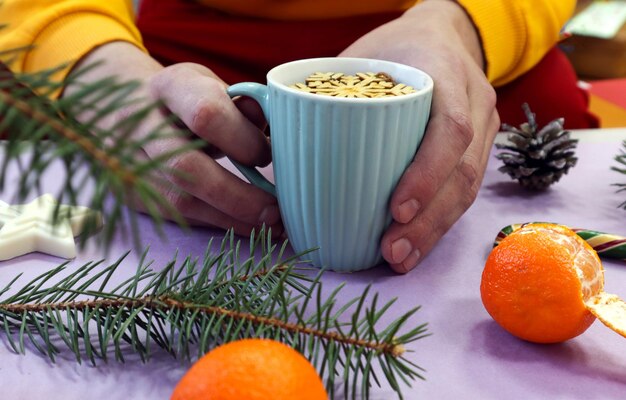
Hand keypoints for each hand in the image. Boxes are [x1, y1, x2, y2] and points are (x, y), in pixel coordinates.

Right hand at [63, 42, 282, 235]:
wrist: (121, 106)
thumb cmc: (184, 99)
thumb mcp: (213, 87)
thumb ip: (243, 108)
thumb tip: (277, 133)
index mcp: (170, 87)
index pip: (206, 115)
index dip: (243, 140)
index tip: (267, 155)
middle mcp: (140, 124)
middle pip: (185, 167)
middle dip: (237, 196)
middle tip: (274, 210)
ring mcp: (128, 162)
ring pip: (180, 200)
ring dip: (231, 218)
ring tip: (270, 225)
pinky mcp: (129, 193)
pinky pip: (178, 216)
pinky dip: (217, 223)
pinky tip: (245, 225)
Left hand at [340, 0, 499, 272]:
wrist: (440, 35)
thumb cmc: (389, 50)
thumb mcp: (359, 57)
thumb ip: (322, 90)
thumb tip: (266, 138)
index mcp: (444, 72)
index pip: (450, 127)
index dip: (427, 171)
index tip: (394, 209)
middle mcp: (474, 102)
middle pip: (463, 171)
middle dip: (428, 221)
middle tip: (391, 252)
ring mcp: (483, 127)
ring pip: (468, 189)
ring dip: (433, 231)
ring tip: (399, 259)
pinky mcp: (478, 150)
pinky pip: (464, 191)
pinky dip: (438, 222)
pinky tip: (414, 246)